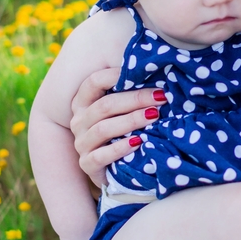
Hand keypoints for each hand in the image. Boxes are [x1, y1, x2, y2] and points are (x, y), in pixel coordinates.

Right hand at [70, 68, 163, 185]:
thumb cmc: (120, 132)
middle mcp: (79, 121)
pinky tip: (138, 142)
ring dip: (131, 121)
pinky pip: (101, 156)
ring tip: (154, 116)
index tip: (143, 73)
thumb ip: (129, 92)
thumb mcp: (121, 110)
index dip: (116, 76)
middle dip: (135, 99)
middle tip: (161, 97)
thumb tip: (154, 71)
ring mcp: (81, 144)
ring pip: (103, 129)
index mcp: (83, 102)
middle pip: (104, 106)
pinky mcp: (87, 165)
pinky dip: (120, 148)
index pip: (94, 82)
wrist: (110, 169)